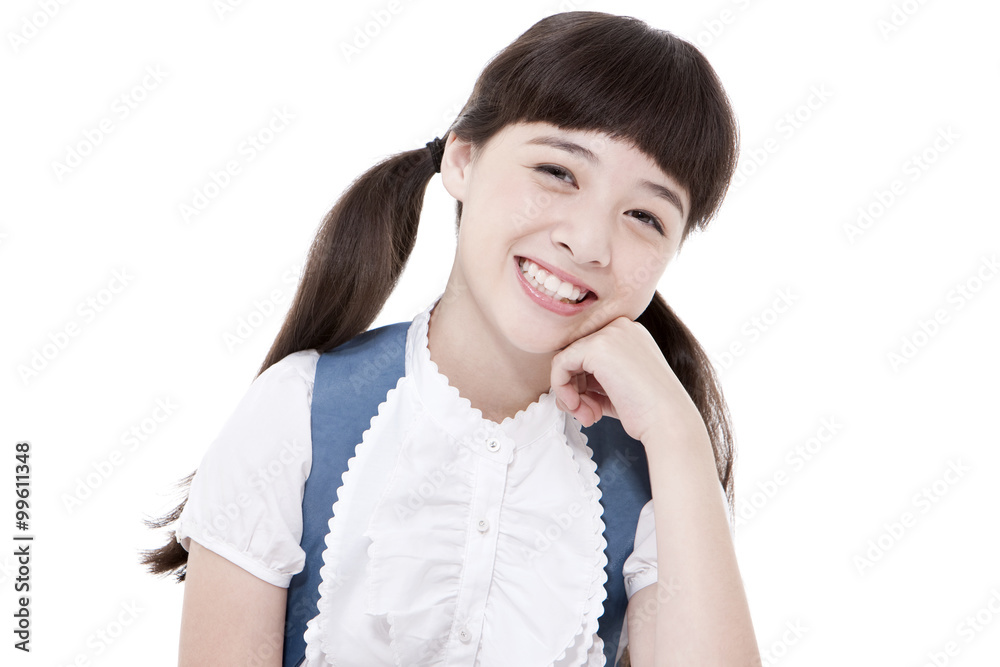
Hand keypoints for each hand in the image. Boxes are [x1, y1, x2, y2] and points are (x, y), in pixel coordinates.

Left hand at [549, 316, 704, 444]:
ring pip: (565, 359)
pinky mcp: (596, 346)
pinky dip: (561, 388)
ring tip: (588, 416)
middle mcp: (620, 327)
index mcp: (629, 333)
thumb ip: (592, 379)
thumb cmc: (648, 411)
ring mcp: (609, 333)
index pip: (588, 352)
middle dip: (576, 389)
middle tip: (588, 415)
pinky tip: (578, 407)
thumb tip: (563, 385)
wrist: (668, 421)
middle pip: (575, 354)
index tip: (594, 408)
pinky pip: (560, 364)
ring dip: (569, 394)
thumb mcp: (617, 387)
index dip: (584, 383)